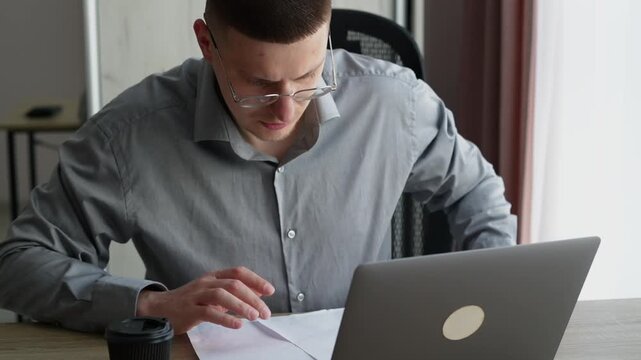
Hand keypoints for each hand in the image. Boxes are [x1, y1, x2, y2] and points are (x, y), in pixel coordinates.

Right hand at [136, 267, 274, 333]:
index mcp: (214, 276)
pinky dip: (225, 318)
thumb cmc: (192, 301)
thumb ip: (234, 292)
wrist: (160, 308)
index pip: (238, 272)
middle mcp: (206, 282)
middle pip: (233, 284)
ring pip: (221, 295)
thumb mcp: (214, 293)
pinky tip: (237, 325)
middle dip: (252, 297)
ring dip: (241, 306)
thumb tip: (260, 294)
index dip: (255, 280)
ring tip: (254, 316)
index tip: (270, 291)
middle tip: (265, 312)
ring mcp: (196, 295)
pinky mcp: (189, 310)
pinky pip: (209, 313)